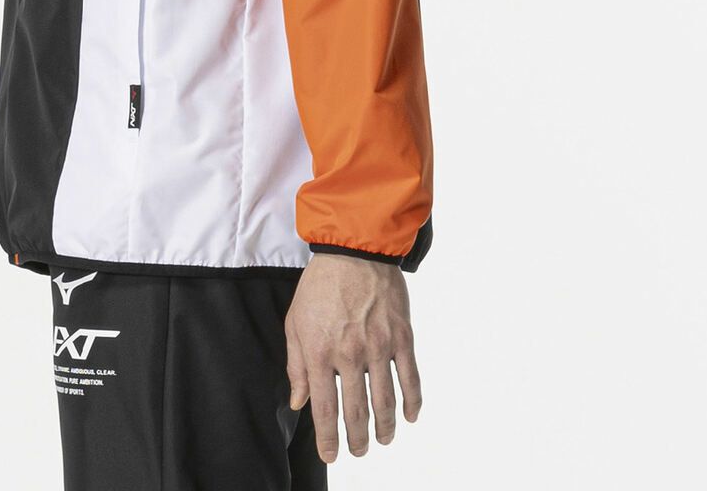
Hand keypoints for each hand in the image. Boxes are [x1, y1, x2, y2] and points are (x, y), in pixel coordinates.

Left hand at [285, 252, 421, 462]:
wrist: (353, 250)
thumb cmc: (319, 286)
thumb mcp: (295, 322)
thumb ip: (297, 365)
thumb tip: (299, 402)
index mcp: (320, 352)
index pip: (325, 410)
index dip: (328, 439)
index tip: (331, 455)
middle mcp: (350, 355)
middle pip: (356, 412)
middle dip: (357, 440)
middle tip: (358, 451)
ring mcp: (379, 347)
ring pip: (385, 402)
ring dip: (385, 428)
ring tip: (382, 440)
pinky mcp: (402, 337)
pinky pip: (410, 378)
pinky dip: (412, 402)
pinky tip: (409, 416)